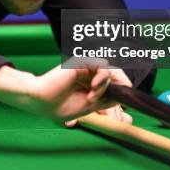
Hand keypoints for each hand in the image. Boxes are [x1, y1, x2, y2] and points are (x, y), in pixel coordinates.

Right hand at [0, 59, 132, 122]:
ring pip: (109, 70)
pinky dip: (102, 77)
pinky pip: (102, 65)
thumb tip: (121, 97)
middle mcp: (89, 75)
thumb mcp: (88, 107)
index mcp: (90, 86)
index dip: (122, 89)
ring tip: (93, 97)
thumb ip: (104, 100)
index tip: (128, 102)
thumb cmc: (58, 106)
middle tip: (124, 94)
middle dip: (122, 83)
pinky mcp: (82, 63)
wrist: (40, 100)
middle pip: (114, 74)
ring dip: (105, 86)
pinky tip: (93, 87)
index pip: (112, 84)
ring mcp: (85, 69)